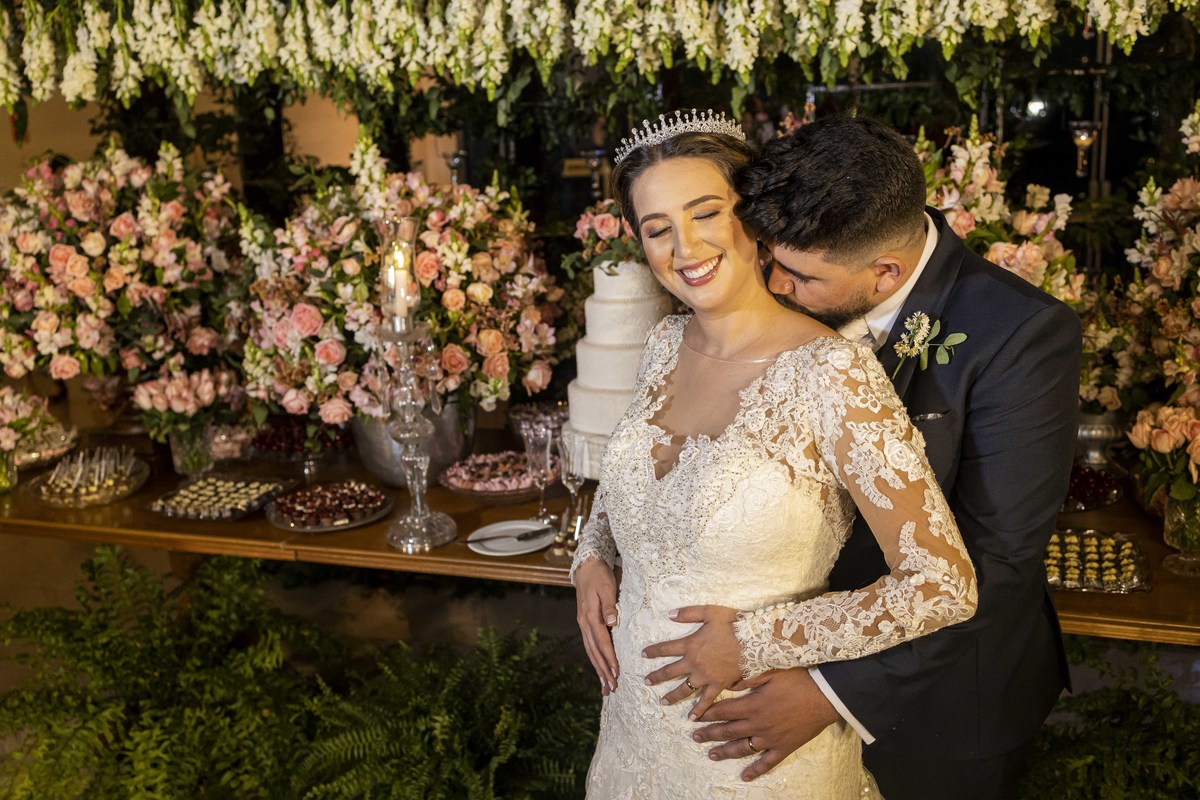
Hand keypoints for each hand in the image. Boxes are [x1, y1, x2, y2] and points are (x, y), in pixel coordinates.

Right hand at [574, 558, 619, 694]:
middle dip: (603, 671)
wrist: (587, 567)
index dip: (609, 658)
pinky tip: (600, 669)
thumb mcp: (607, 587)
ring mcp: (583, 624)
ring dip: (598, 669)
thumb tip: (611, 622)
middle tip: (612, 687)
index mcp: (590, 616)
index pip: (602, 641)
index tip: (616, 672)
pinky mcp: (585, 624)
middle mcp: (584, 623)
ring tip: (605, 686)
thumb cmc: (600, 576)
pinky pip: (590, 646)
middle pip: (594, 652)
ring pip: (590, 652)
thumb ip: (609, 605)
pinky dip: (595, 659)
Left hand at [641, 605, 741, 719]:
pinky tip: (692, 718)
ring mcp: (705, 676)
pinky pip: (706, 700)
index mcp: (690, 644)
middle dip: (656, 676)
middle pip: (670, 671)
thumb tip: (669, 614)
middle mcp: (694, 662)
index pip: (666, 648)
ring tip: (663, 701)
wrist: (753, 641)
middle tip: (646, 681)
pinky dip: (699, 710)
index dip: (653, 651)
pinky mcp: (718, 685)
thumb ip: (688, 613)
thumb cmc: (733, 624)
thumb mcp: (710, 612)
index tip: (643, 654)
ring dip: (672, 695)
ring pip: (684, 688)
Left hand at [693, 668, 840, 781]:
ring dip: (725, 752)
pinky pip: (767, 763)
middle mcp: (758, 724)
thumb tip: (728, 680)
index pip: (724, 710)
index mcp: (753, 704)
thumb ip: (748, 677)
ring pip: (742, 748)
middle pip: (728, 731)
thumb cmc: (799, 680)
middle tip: (695, 737)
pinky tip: (745, 776)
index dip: (708, 713)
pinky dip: (755, 770)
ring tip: (711, 755)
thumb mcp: (771, 671)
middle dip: (710, 734)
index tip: (694, 717)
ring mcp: (771, 738)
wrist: (826, 696)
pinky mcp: (784, 747)